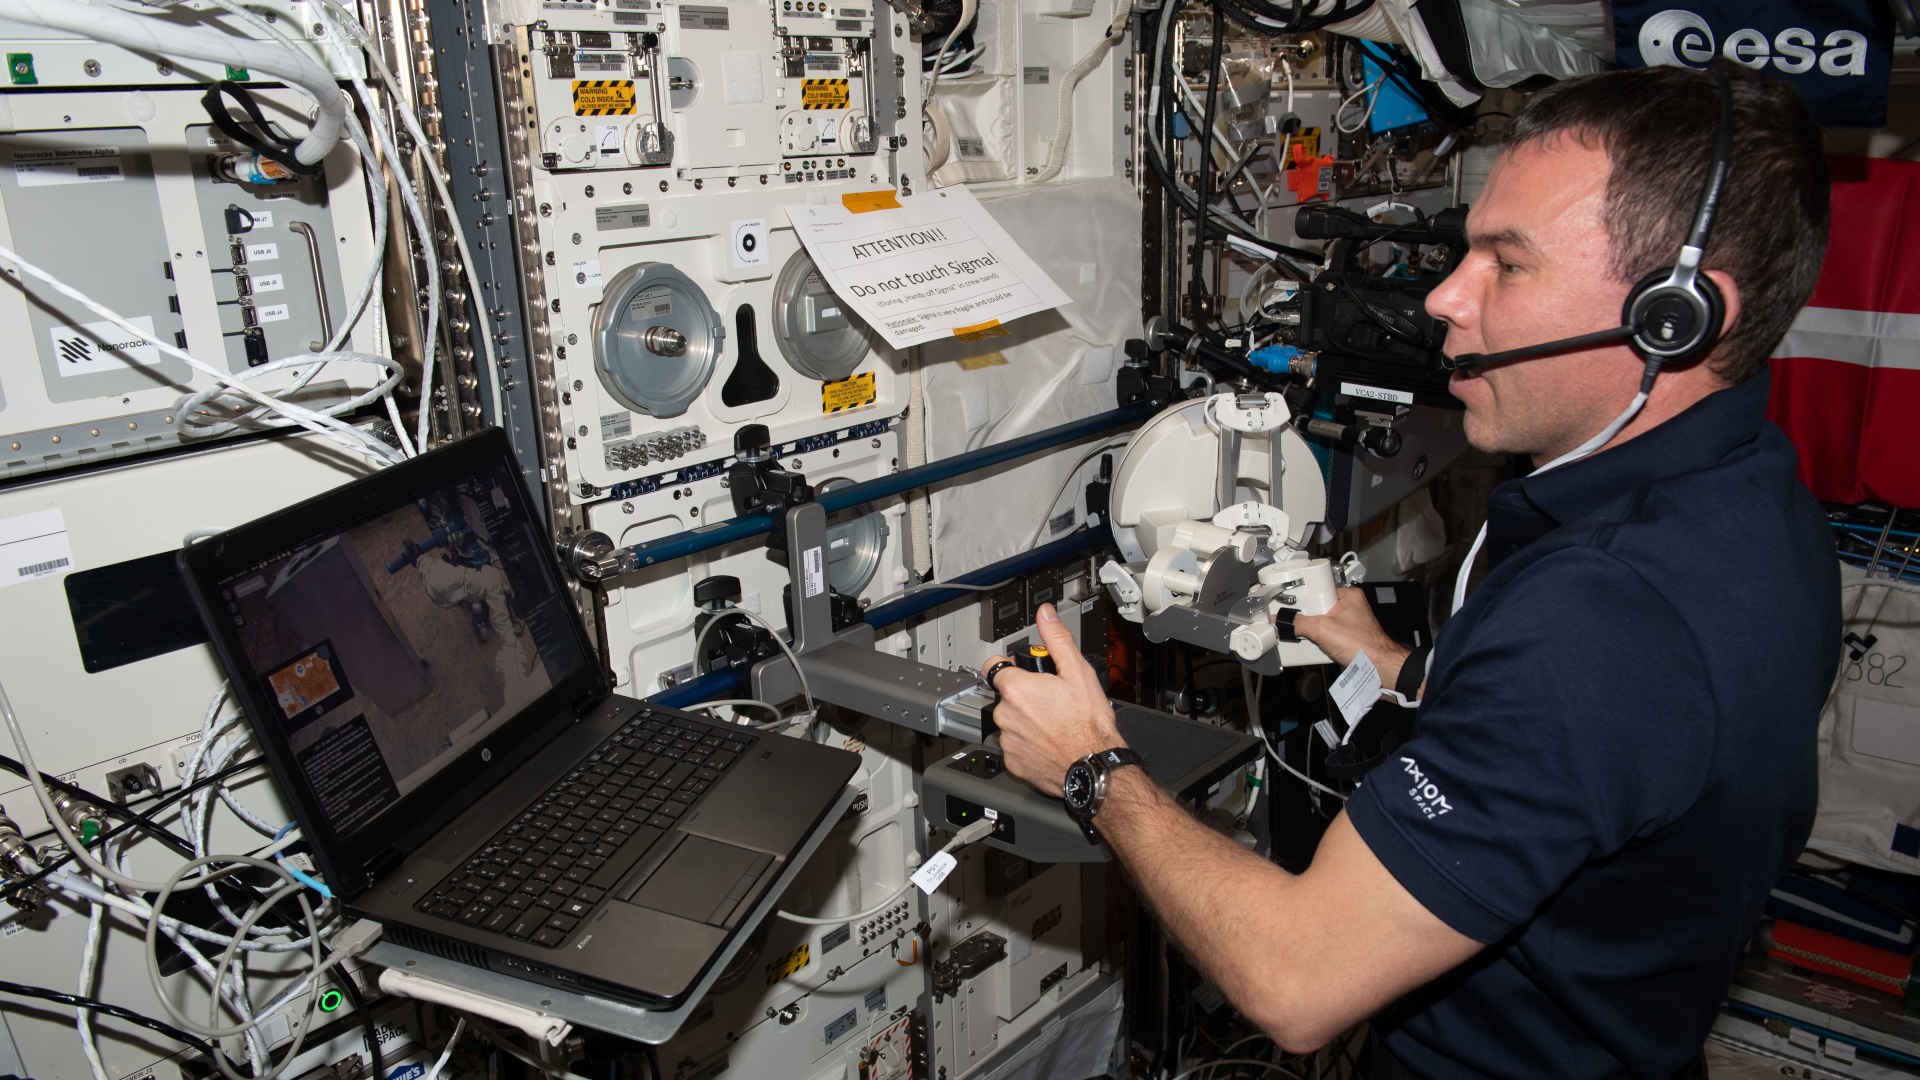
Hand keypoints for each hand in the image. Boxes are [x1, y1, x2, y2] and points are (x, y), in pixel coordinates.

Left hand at [980, 604, 1123, 795]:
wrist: (1093, 766)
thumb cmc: (1088, 724)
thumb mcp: (1077, 672)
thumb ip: (1056, 639)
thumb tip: (1045, 615)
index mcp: (1016, 688)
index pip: (993, 666)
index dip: (1011, 666)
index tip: (1024, 671)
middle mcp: (1005, 714)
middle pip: (1005, 695)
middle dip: (1023, 695)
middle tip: (1049, 699)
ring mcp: (1007, 740)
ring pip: (1009, 721)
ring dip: (1025, 720)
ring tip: (1052, 722)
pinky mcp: (1012, 762)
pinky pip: (1014, 747)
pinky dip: (1027, 744)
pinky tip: (1048, 741)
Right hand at [1291, 587, 1409, 688]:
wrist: (1378, 669)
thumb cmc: (1364, 645)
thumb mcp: (1323, 629)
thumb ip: (1298, 623)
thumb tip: (1281, 620)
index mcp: (1349, 596)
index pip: (1318, 589)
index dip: (1303, 598)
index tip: (1290, 604)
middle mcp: (1350, 608)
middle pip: (1317, 609)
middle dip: (1306, 619)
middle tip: (1298, 624)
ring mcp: (1348, 625)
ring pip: (1320, 625)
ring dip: (1312, 634)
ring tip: (1307, 637)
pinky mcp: (1346, 640)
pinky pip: (1326, 638)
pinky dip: (1319, 644)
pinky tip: (1315, 648)